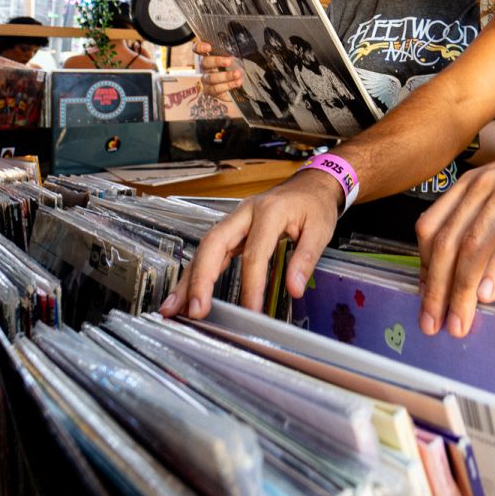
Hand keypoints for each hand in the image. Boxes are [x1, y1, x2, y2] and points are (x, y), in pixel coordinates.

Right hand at [159, 169, 341, 318]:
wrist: (310, 184)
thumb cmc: (314, 205)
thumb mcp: (321, 229)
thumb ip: (306, 259)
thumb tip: (295, 288)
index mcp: (269, 211)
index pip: (254, 252)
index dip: (251, 284)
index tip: (251, 311)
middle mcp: (244, 213)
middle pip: (214, 244)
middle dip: (201, 278)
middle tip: (195, 310)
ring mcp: (234, 219)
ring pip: (204, 248)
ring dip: (188, 278)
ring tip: (174, 308)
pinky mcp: (231, 229)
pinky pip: (209, 251)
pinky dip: (196, 273)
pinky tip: (185, 294)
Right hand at [194, 37, 242, 101]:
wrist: (238, 84)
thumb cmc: (235, 67)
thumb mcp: (235, 58)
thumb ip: (233, 54)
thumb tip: (239, 49)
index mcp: (209, 56)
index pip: (197, 49)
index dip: (200, 47)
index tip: (209, 47)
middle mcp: (205, 68)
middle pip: (205, 63)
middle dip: (217, 61)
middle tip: (229, 61)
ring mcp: (206, 81)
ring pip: (211, 78)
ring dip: (225, 76)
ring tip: (237, 74)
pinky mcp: (210, 91)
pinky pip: (216, 90)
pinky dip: (227, 86)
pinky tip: (237, 83)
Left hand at [413, 130, 494, 337]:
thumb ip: (476, 223)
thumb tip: (454, 271)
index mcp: (466, 186)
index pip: (430, 228)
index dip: (424, 268)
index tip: (426, 300)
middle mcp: (481, 186)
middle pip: (448, 242)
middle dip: (438, 288)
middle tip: (435, 324)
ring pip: (475, 244)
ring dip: (462, 288)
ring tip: (460, 320)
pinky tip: (488, 293)